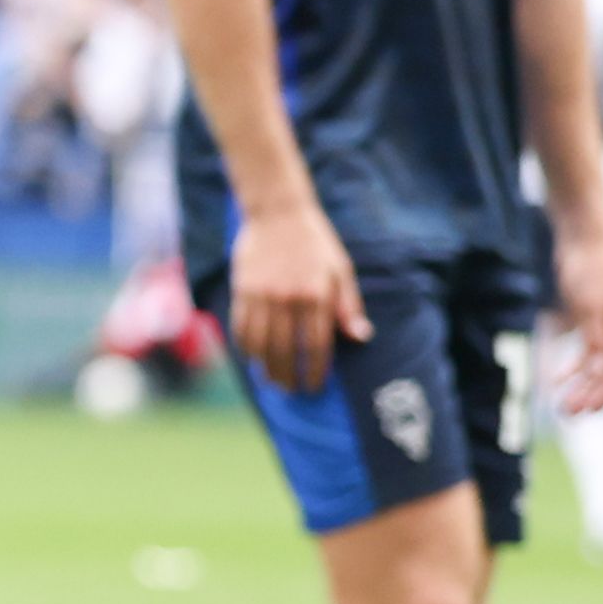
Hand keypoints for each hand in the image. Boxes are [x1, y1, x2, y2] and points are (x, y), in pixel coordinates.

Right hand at [224, 201, 364, 396]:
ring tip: (270, 380)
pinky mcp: (242, 290)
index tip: (314, 386)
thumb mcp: (341, 269)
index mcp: (317, 295)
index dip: (314, 371)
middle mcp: (288, 298)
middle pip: (284, 351)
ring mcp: (261, 295)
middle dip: (288, 376)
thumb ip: (350, 305)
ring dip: (264, 368)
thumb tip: (361, 337)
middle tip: (291, 391)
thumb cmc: (315, 242)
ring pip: (259, 344)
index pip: (315, 345)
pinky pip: (240, 328)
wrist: (277, 213)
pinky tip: (252, 357)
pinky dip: (245, 347)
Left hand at [554, 221, 602, 414]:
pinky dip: (573, 370)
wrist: (585, 243)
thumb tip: (598, 361)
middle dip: (591, 397)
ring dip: (581, 389)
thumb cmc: (590, 270)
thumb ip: (596, 332)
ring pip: (597, 370)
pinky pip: (585, 356)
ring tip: (561, 406)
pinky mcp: (590, 324)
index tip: (588, 410)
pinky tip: (556, 380)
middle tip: (567, 414)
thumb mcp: (589, 302)